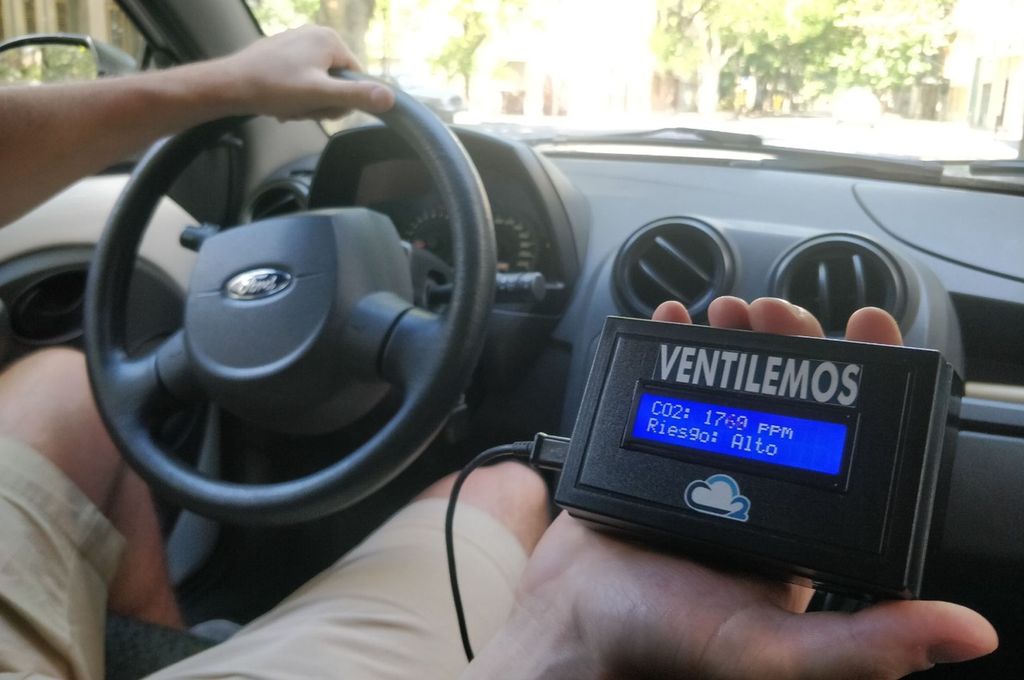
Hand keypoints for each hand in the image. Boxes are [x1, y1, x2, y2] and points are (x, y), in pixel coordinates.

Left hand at [212, 25, 393, 120]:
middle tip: (302, 107)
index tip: (321, 106)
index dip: (342, 100)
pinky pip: (302, 79)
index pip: (357, 78)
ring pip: (318, 83)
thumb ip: (356, 96)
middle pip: (337, 81)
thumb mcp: (320, 96)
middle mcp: (315, 34)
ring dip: (306, 101)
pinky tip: (279, 100)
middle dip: (321, 101)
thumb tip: (391, 99)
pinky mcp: (283, 52)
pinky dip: (294, 94)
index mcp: (329, 39)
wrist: (229, 85)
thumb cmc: (272, 88)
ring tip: (288, 104)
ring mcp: (298, 42)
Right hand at [465, 297, 996, 678]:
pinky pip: (667, 383)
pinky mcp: (648, 447)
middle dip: (790, 342)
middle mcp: (754, 489)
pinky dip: (668, 344)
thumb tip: (966, 632)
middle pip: (788, 394)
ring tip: (725, 313)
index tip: (864, 330)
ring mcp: (700, 463)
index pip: (851, 439)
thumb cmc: (658, 642)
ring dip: (735, 336)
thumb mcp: (768, 650)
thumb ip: (859, 645)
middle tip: (772, 316)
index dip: (865, 380)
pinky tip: (669, 324)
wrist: (568, 623)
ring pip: (731, 381)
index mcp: (798, 528)